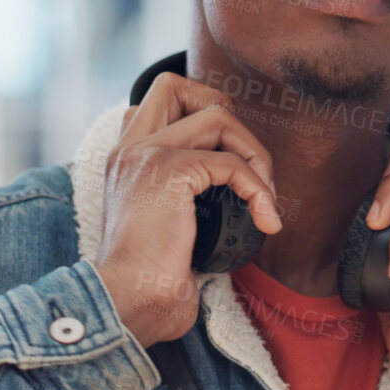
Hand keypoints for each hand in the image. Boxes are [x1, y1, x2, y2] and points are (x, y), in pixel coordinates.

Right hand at [94, 73, 282, 347]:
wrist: (126, 305)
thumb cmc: (146, 285)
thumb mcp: (164, 229)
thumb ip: (184, 202)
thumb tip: (233, 204)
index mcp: (124, 159)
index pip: (156, 101)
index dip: (197, 114)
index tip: (226, 164)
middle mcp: (130, 149)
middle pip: (177, 84)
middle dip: (224, 114)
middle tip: (246, 166)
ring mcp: (147, 155)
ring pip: (218, 115)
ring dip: (254, 154)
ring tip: (263, 199)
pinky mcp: (170, 171)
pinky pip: (233, 163)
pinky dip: (259, 190)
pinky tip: (265, 221)